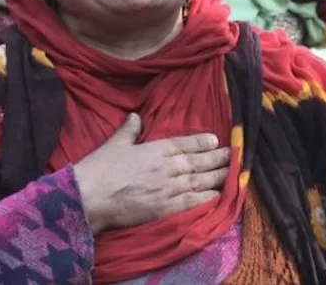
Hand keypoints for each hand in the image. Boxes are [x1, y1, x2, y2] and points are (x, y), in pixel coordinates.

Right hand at [74, 114, 229, 232]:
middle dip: (218, 159)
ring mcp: (169, 189)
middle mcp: (167, 168)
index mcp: (155, 149)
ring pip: (201, 181)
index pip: (184, 143)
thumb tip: (135, 116)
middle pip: (198, 162)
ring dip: (218, 177)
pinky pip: (194, 202)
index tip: (216, 141)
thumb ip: (128, 130)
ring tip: (232, 173)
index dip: (202, 142)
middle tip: (233, 156)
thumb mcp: (114, 144)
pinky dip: (208, 198)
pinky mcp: (167, 209)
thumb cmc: (100, 169)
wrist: (91, 197)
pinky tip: (219, 195)